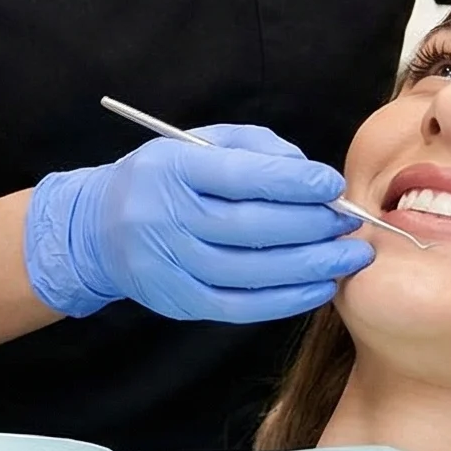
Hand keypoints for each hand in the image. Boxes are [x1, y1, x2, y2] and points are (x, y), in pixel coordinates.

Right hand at [24, 125, 374, 323]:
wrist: (100, 227)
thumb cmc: (165, 178)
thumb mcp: (196, 144)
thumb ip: (253, 148)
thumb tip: (309, 173)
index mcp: (171, 169)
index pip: (239, 176)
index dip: (292, 181)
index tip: (332, 183)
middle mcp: (166, 217)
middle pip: (251, 226)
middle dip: (311, 224)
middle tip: (350, 221)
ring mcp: (171, 264)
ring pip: (253, 270)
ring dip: (311, 265)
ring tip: (350, 255)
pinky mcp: (180, 301)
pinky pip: (243, 306)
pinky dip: (288, 299)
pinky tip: (321, 286)